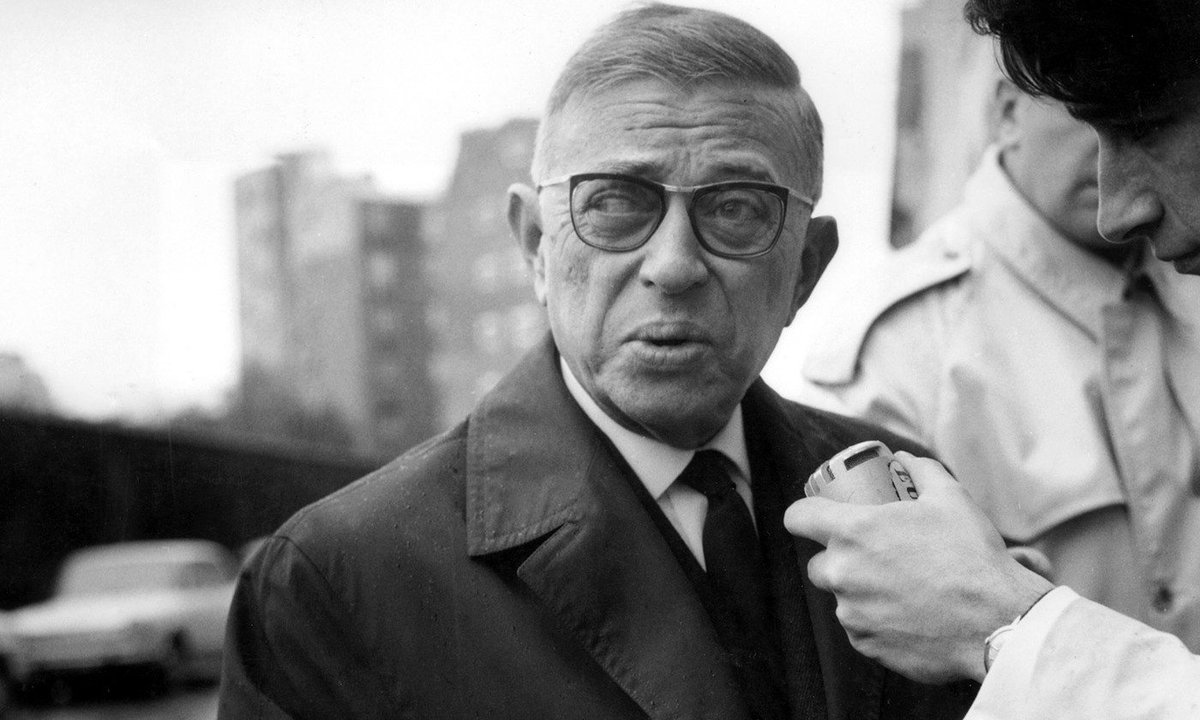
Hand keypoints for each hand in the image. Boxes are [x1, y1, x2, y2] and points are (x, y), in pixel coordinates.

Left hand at [783, 452, 1053, 682]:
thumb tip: (903, 458)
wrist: (998, 621)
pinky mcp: (866, 645)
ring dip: (859, 592)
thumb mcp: (951, 498)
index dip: (805, 513)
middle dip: (838, 559)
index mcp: (854, 531)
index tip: (816, 516)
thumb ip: (921, 470)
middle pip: (817, 564)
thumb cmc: (973, 556)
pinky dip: (875, 621)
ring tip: (899, 588)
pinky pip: (859, 629)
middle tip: (872, 556)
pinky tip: (907, 615)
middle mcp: (843, 573)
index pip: (797, 517)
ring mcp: (852, 613)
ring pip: (841, 598)